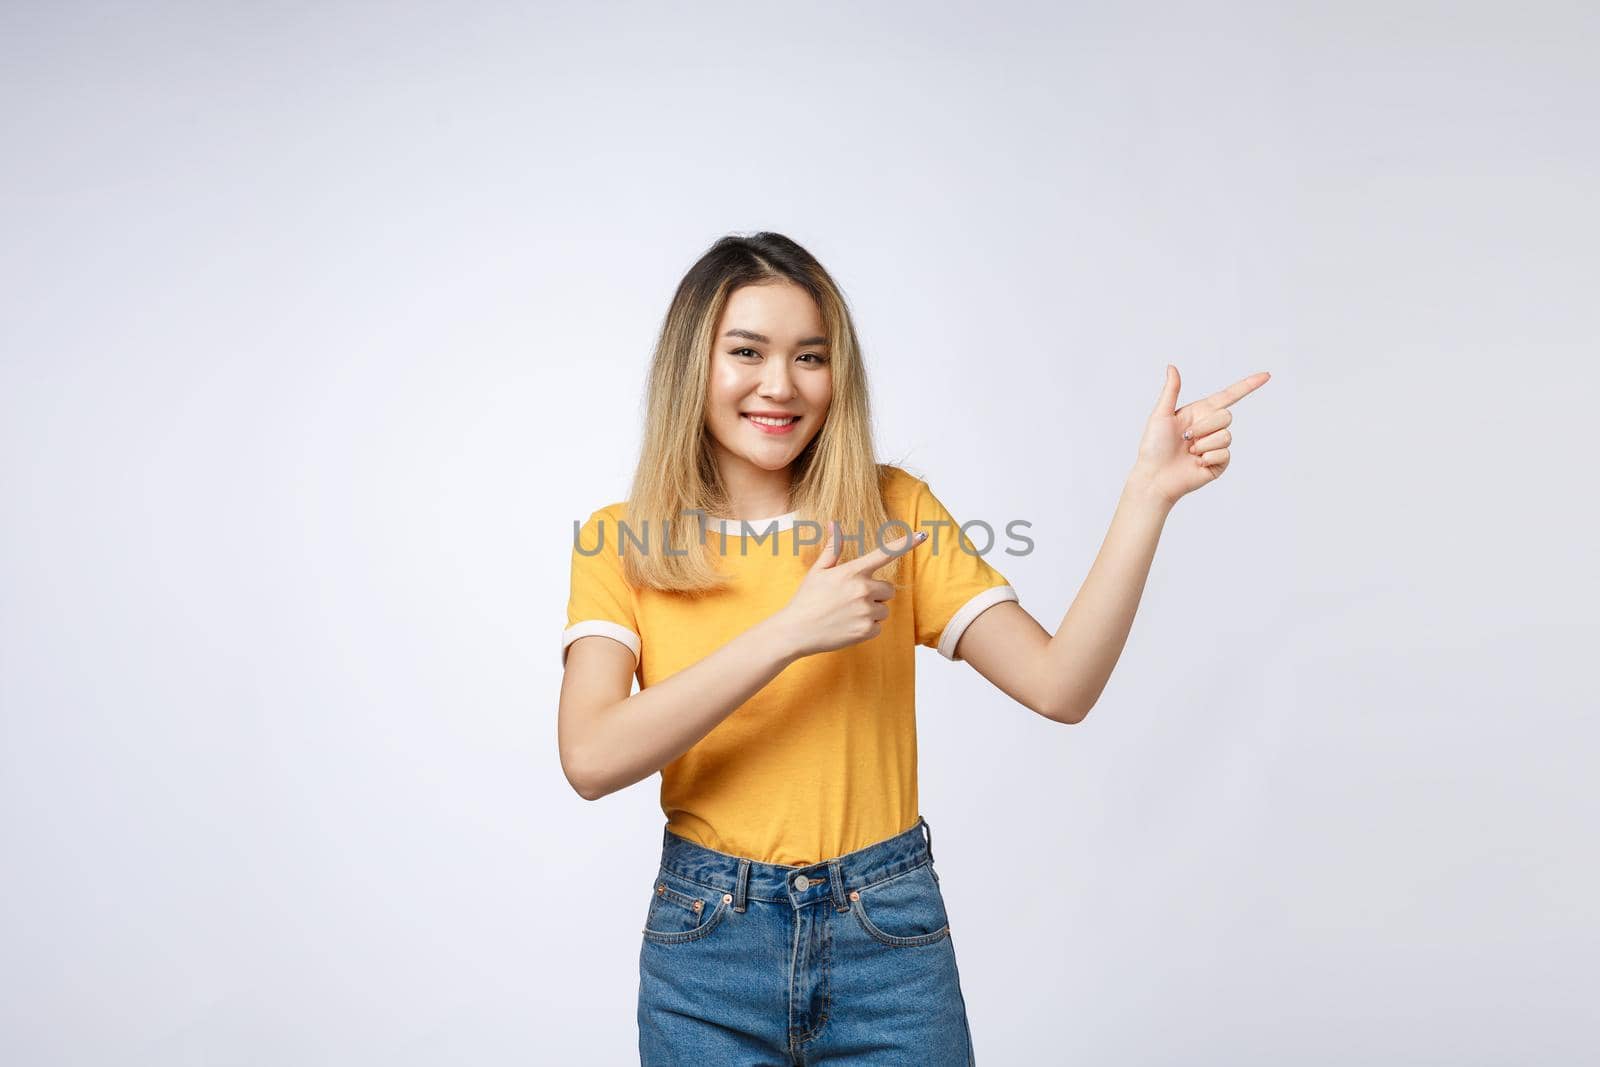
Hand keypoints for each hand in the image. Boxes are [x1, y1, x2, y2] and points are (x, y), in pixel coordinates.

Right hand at [772, 521, 928, 658]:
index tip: (923, 535)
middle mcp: (863, 589)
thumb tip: (833, 523)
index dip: (905, 543)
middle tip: (852, 600)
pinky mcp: (866, 630)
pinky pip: (878, 627)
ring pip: (884, 609)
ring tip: (847, 614)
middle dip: (876, 594)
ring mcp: (866, 611)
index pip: (884, 553)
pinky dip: (867, 628)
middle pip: (888, 589)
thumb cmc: (806, 599)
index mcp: (852, 571)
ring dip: (872, 612)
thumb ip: (833, 548)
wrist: (795, 631)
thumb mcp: (818, 571)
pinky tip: (848, 626)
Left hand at [1132, 364, 1270, 504]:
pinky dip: (1208, 457)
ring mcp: (1216, 445)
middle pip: (1226, 416)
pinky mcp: (1219, 463)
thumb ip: (1171, 390)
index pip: (1228, 396)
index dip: (1248, 385)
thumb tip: (1172, 366)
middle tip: (1186, 437)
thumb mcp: (1161, 414)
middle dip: (1205, 426)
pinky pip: (1225, 453)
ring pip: (1226, 435)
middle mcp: (1210, 427)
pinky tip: (1196, 463)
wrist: (1154, 476)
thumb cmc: (1153, 446)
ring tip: (1189, 451)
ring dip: (1204, 444)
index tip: (1266, 375)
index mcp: (1199, 412)